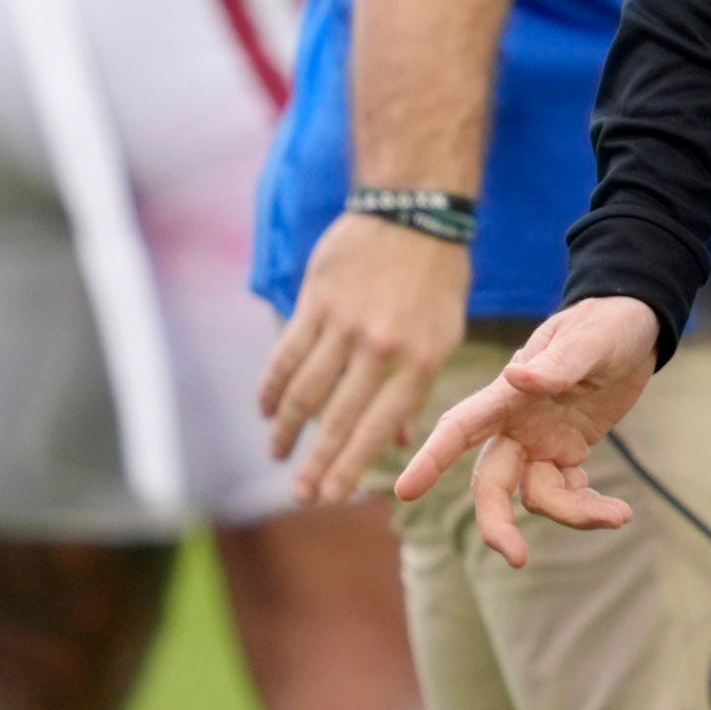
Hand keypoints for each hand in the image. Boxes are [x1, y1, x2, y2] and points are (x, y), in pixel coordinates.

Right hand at [260, 212, 472, 506]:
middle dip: (316, 462)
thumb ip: (415, 387)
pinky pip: (287, 355)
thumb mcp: (444, 332)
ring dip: (286, 430)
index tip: (330, 496)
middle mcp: (382, 347)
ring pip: (305, 391)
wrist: (414, 212)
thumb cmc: (435, 280)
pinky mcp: (317, 303)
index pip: (380, 425)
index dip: (352, 464)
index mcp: (420, 359)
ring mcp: (346, 324)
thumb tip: (397, 441)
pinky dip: (272, 387)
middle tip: (299, 495)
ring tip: (279, 455)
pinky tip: (266, 410)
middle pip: (337, 417)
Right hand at [394, 297, 662, 566]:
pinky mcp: (567, 453)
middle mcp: (517, 424)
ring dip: (572, 514)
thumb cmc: (607, 324)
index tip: (405, 491)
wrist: (639, 328)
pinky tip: (618, 512)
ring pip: (536, 496)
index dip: (431, 458)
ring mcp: (540, 442)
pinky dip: (588, 508)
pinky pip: (567, 494)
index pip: (460, 426)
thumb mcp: (590, 339)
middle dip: (498, 522)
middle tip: (517, 557)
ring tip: (618, 516)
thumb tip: (516, 377)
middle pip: (492, 483)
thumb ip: (557, 363)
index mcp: (511, 394)